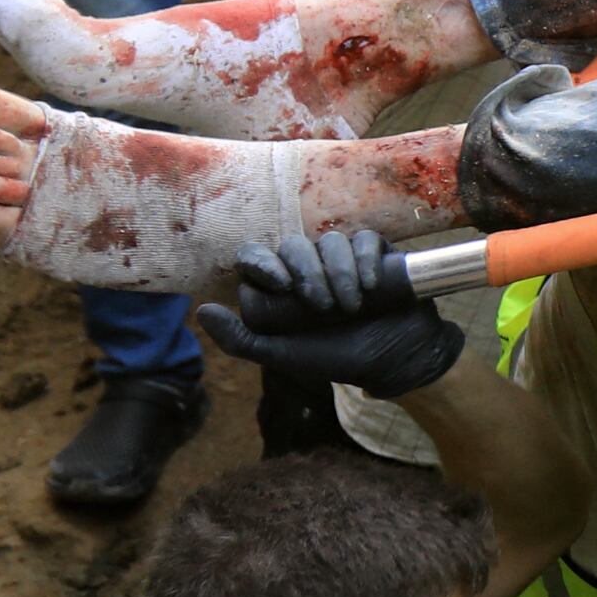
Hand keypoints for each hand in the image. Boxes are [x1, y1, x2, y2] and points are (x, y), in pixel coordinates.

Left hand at [193, 230, 459, 394]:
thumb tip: (203, 309)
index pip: (256, 257)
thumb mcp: (280, 356)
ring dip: (340, 274)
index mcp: (278, 289)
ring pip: (330, 241)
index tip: (281, 286)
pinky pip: (363, 239)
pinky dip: (366, 260)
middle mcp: (307, 268)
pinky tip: (372, 287)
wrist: (394, 358)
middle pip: (293, 246)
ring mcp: (341, 258)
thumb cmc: (335, 358)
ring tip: (353, 306)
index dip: (263, 263)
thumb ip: (239, 339)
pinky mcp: (374, 253)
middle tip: (324, 308)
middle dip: (308, 274)